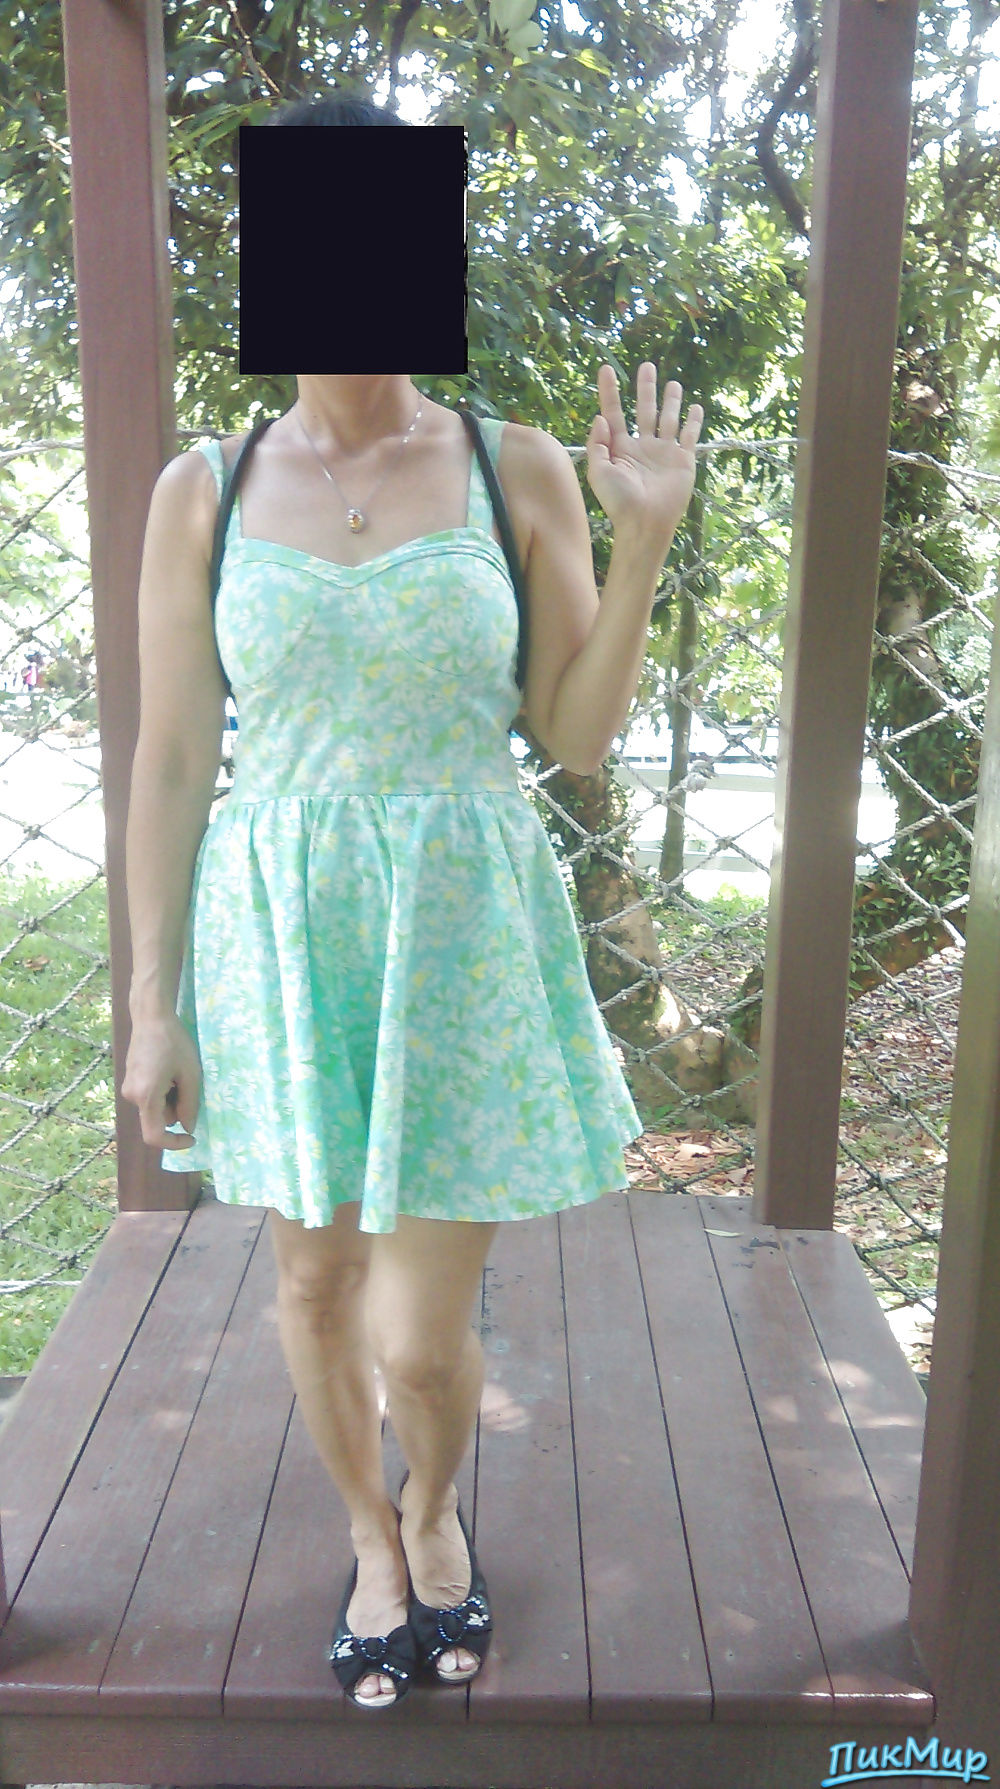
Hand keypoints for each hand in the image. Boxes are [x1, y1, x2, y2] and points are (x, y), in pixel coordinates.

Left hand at [586, 362, 702, 554]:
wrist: (646, 523)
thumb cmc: (619, 502)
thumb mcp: (598, 473)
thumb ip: (597, 445)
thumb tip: (600, 417)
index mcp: (620, 448)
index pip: (614, 413)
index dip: (609, 391)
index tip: (607, 368)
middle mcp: (642, 446)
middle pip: (644, 410)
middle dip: (645, 389)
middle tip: (647, 366)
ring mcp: (663, 452)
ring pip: (668, 419)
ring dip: (670, 401)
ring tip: (673, 383)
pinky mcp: (682, 460)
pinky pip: (689, 436)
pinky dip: (693, 421)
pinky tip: (694, 407)